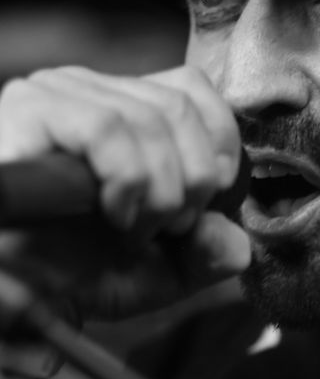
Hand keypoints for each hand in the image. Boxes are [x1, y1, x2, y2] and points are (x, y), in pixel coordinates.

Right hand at [0, 64, 250, 321]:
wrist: (11, 290)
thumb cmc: (70, 272)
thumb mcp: (153, 271)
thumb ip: (201, 256)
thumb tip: (238, 242)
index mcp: (121, 109)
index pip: (192, 88)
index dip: (220, 141)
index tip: (213, 195)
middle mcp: (89, 89)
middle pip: (179, 107)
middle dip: (194, 181)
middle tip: (169, 228)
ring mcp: (58, 94)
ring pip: (150, 120)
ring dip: (160, 191)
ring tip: (133, 231)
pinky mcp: (31, 110)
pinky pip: (107, 129)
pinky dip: (127, 181)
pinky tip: (113, 215)